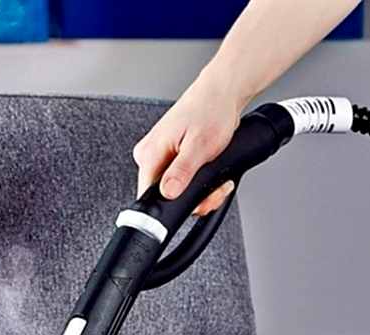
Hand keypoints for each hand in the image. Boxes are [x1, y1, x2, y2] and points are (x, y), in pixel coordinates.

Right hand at [132, 70, 249, 214]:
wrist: (221, 92)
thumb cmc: (211, 110)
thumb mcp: (200, 146)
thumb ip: (182, 172)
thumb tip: (168, 194)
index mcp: (150, 153)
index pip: (148, 196)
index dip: (172, 206)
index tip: (197, 202)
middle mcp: (149, 155)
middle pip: (163, 196)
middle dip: (193, 198)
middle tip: (215, 188)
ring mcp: (158, 155)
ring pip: (174, 189)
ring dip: (198, 190)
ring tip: (216, 178)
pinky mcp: (168, 155)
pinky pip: (178, 179)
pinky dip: (196, 181)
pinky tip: (208, 171)